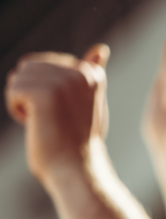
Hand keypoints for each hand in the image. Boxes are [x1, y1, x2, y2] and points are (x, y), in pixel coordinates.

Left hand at [5, 45, 109, 182]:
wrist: (78, 170)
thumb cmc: (80, 140)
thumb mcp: (89, 102)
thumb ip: (91, 74)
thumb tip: (101, 48)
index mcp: (91, 73)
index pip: (43, 64)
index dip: (44, 90)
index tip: (64, 113)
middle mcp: (79, 72)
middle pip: (28, 67)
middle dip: (30, 93)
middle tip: (53, 119)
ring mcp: (62, 82)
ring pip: (18, 78)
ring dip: (23, 102)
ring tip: (46, 122)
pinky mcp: (43, 93)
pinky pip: (12, 91)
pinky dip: (17, 111)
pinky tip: (38, 125)